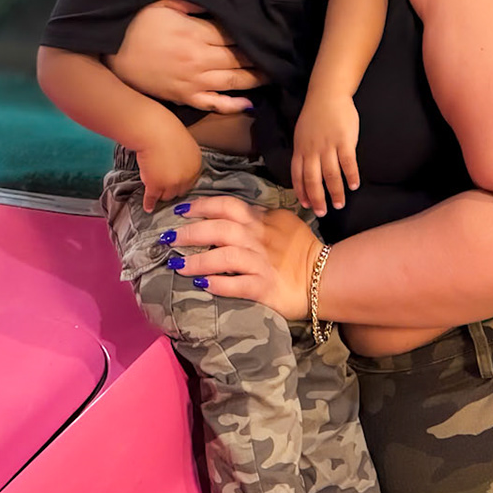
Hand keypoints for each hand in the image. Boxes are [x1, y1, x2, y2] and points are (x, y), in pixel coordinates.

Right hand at [109, 0, 263, 113]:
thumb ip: (193, 3)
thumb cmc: (136, 24)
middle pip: (239, 58)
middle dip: (260, 55)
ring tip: (273, 74)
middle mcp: (199, 59)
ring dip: (255, 78)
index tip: (268, 30)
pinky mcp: (185, 97)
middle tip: (280, 52)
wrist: (111, 53)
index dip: (252, 33)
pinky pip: (214, 104)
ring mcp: (193, 82)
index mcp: (196, 34)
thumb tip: (217, 1)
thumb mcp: (163, 3)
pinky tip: (249, 103)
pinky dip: (233, 105)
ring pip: (233, 81)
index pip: (234, 34)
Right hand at [135, 123, 204, 212]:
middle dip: (173, 189)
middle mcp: (187, 176)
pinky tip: (148, 207)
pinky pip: (152, 198)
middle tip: (165, 188)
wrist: (153, 131)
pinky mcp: (156, 186)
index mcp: (196, 164)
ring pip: (167, 196)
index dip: (182, 182)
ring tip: (156, 196)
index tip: (176, 183)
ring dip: (161, 195)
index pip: (191, 180)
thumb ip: (183, 156)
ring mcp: (172, 183)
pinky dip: (149, 203)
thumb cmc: (166, 129)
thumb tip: (177, 163)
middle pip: (181, 190)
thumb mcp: (183, 142)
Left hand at [169, 195, 321, 320]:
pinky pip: (236, 285)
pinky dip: (217, 284)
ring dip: (196, 261)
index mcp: (262, 220)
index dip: (202, 206)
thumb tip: (228, 216)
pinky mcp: (264, 287)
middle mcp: (259, 238)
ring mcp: (261, 262)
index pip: (227, 206)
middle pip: (219, 228)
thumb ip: (257, 217)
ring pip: (223, 256)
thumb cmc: (301, 249)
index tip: (182, 211)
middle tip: (168, 239)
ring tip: (176, 266)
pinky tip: (201, 285)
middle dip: (190, 232)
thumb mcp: (282, 222)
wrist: (325, 276)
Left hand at [291, 92, 359, 216]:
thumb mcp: (301, 134)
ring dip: (335, 192)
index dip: (302, 192)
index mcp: (300, 149)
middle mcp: (312, 150)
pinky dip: (351, 176)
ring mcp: (328, 145)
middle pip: (313, 179)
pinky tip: (354, 185)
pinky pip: (348, 163)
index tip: (306, 205)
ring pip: (331, 175)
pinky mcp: (344, 140)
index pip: (298, 176)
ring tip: (340, 204)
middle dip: (317, 199)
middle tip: (322, 213)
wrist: (328, 93)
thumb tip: (305, 172)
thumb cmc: (315, 114)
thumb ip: (304, 152)